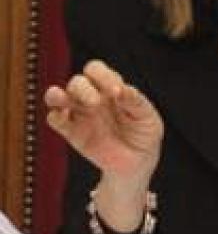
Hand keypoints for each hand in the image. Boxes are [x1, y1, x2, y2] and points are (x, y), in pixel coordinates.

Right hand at [44, 59, 162, 182]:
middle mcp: (93, 97)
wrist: (137, 162)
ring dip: (57, 95)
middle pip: (77, 81)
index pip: (97, 70)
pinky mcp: (72, 133)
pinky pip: (55, 120)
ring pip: (58, 96)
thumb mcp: (147, 116)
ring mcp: (80, 114)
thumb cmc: (144, 133)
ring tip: (60, 98)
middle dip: (83, 88)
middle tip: (96, 103)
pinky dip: (55, 116)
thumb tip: (120, 89)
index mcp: (111, 87)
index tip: (115, 91)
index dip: (103, 76)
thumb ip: (135, 101)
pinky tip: (60, 117)